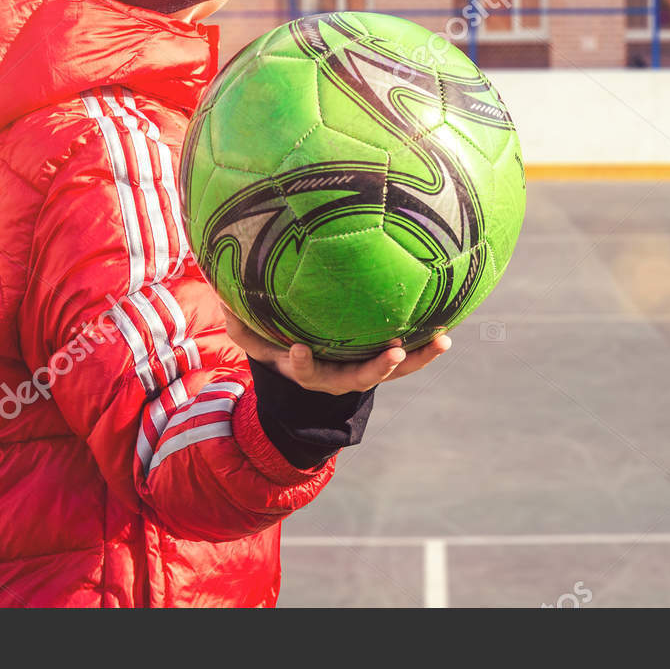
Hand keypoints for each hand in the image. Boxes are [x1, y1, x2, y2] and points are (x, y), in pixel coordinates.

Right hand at [223, 313, 451, 394]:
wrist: (307, 364)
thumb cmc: (276, 339)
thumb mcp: (254, 333)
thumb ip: (240, 319)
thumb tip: (222, 290)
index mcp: (306, 368)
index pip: (302, 369)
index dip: (302, 363)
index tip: (298, 351)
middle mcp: (337, 374)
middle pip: (356, 378)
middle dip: (374, 369)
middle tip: (391, 355)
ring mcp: (361, 370)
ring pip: (390, 370)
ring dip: (415, 359)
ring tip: (439, 343)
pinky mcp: (381, 359)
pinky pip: (406, 358)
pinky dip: (425, 348)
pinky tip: (447, 334)